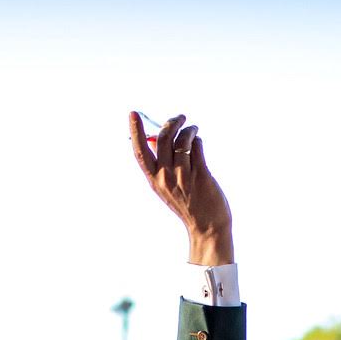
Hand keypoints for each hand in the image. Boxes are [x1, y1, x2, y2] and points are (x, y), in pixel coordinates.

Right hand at [129, 112, 232, 264]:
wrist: (207, 226)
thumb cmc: (187, 203)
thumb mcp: (166, 186)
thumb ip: (160, 164)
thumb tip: (157, 136)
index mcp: (154, 180)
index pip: (140, 151)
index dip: (135, 130)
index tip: (133, 113)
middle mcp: (166, 177)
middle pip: (164, 138)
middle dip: (172, 122)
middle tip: (180, 118)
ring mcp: (184, 176)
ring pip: (183, 140)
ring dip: (189, 130)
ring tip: (193, 130)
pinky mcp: (201, 175)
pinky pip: (197, 146)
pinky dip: (197, 140)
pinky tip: (198, 142)